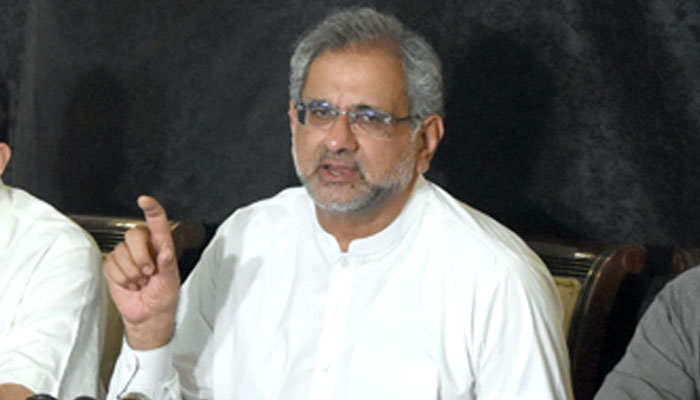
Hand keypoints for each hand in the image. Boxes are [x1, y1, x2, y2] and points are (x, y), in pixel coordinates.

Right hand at [103, 196, 179, 349]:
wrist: (148, 314)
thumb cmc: (163, 297)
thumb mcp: (171, 282)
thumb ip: (168, 266)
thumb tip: (166, 253)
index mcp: (162, 246)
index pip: (157, 223)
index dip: (151, 209)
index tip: (144, 200)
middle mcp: (144, 247)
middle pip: (134, 235)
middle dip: (140, 257)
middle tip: (148, 273)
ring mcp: (127, 255)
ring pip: (121, 253)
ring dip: (131, 273)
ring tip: (140, 282)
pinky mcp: (113, 266)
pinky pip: (111, 266)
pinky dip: (121, 279)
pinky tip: (130, 284)